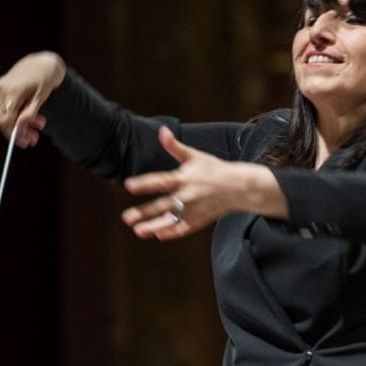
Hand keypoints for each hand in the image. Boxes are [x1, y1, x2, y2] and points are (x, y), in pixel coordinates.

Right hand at [0, 51, 65, 146]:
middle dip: (19, 131)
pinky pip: (4, 107)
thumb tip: (19, 127)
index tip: (27, 142)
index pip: (7, 120)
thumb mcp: (41, 98)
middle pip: (4, 120)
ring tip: (39, 124)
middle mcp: (2, 89)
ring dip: (20, 123)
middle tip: (35, 138)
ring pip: (4, 114)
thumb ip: (29, 113)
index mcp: (13, 91)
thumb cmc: (44, 80)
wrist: (41, 63)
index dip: (15, 134)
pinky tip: (29, 112)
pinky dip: (16, 113)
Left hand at [121, 126, 286, 239]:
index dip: (144, 183)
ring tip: (138, 231)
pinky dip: (172, 232)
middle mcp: (188, 196)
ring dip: (154, 226)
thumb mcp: (194, 155)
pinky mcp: (199, 220)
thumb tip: (162, 130)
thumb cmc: (213, 169)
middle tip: (126, 217)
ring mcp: (193, 210)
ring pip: (171, 220)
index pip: (161, 181)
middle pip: (163, 205)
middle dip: (145, 212)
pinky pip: (184, 229)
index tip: (128, 185)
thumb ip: (174, 146)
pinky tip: (158, 235)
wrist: (238, 187)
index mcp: (184, 178)